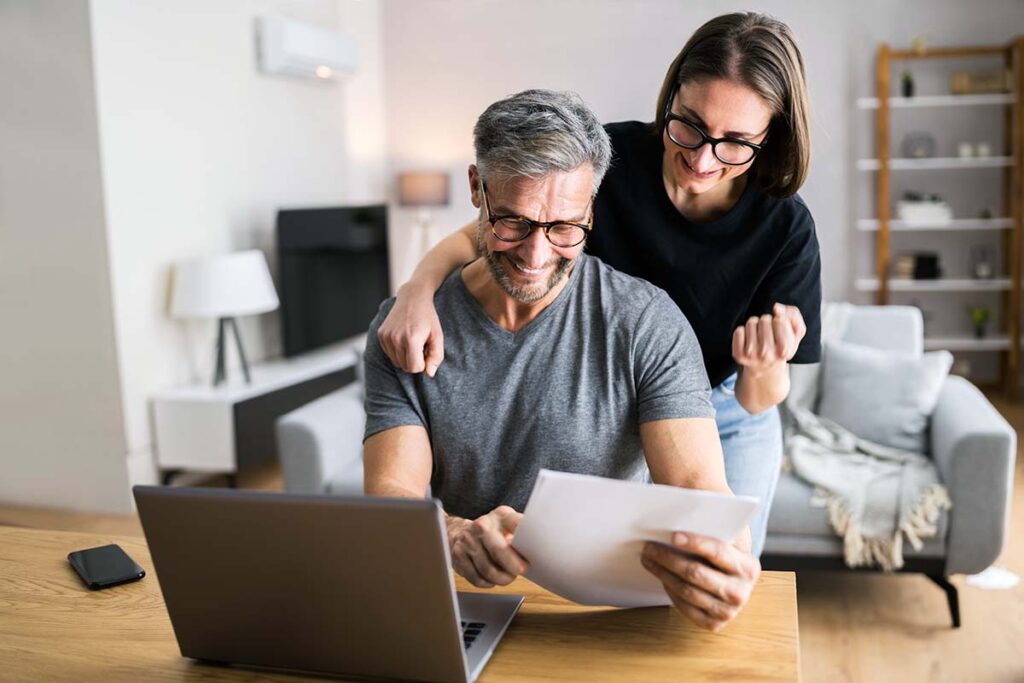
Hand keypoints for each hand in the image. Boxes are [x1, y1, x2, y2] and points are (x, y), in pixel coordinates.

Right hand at [377, 285, 444, 376]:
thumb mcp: (438, 336)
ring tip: (412, 342)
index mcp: (411, 339)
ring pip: (396, 362)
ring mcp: (386, 336)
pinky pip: (389, 354)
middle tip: (420, 346)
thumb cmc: (428, 318)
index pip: (414, 368)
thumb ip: (436, 357)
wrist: (412, 297)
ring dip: (405, 357)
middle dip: (414, 361)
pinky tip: (403, 338)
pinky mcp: (380, 334)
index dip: (422, 364)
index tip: (426, 352)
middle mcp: (396, 338)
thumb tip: (429, 374)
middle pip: (404, 367)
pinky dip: (397, 351)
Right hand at [447, 506, 528, 587]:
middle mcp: (481, 525)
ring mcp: (467, 541)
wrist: (458, 531)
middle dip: (513, 565)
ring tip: (507, 578)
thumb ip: (520, 536)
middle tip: (521, 570)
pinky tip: (492, 579)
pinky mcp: (458, 556)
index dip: (527, 540)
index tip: (535, 552)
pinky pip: (477, 578)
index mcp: (499, 516)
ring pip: (488, 569)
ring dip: (501, 578)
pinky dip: (487, 583)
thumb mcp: (508, 525)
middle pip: (499, 549)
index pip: (517, 524)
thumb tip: (534, 550)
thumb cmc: (491, 532)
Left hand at [641, 532, 760, 631]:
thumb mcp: (728, 537)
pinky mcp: (714, 624)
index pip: (719, 552)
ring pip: (687, 591)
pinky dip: (670, 591)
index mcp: (749, 567)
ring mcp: (728, 611)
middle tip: (648, 546)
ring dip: (663, 573)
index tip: (673, 535)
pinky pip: (685, 608)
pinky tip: (661, 576)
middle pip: (697, 573)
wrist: (733, 580)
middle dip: (669, 558)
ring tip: (648, 559)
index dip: (695, 543)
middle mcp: (741, 592)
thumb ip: (713, 524)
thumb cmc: (725, 552)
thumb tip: (690, 507)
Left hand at [731, 303, 806, 374]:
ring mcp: (751, 355)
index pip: (780, 320)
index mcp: (784, 350)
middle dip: (767, 322)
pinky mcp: (739, 355)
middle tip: (769, 334)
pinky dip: (743, 332)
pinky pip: (739, 331)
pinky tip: (749, 341)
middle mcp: (767, 354)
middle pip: (765, 319)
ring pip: (751, 322)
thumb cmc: (781, 348)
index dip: (780, 320)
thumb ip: (793, 316)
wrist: (766, 370)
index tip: (780, 330)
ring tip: (759, 336)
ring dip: (755, 325)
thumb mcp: (795, 334)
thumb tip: (776, 307)